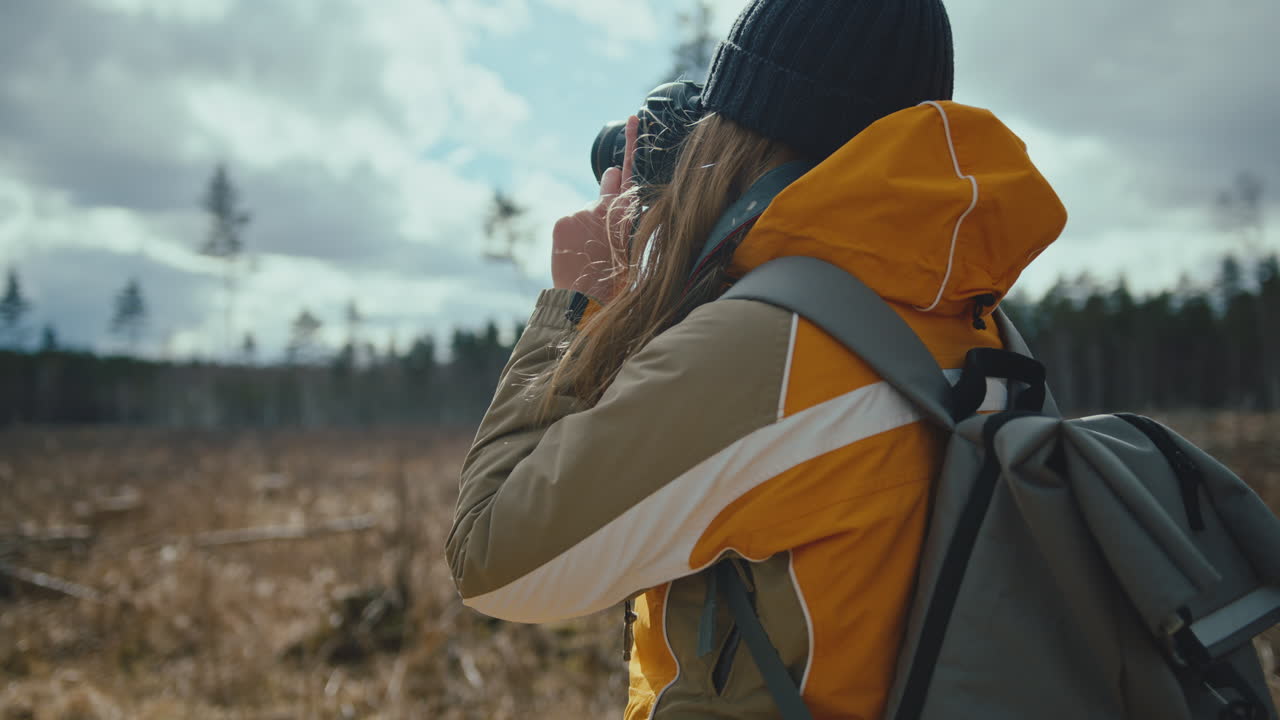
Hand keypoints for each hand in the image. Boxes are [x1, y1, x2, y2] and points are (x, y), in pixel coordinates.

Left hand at [551, 115, 638, 301]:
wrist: (586, 301)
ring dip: (589, 225)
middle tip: (607, 217)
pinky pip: (571, 222)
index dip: (632, 143)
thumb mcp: (631, 245)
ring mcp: (581, 212)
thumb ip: (624, 213)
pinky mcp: (563, 221)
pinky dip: (573, 234)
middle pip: (607, 184)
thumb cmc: (615, 278)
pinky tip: (577, 254)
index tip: (632, 118)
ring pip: (587, 210)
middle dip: (609, 188)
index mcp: (626, 213)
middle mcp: (603, 206)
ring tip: (591, 254)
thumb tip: (613, 178)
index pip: (629, 171)